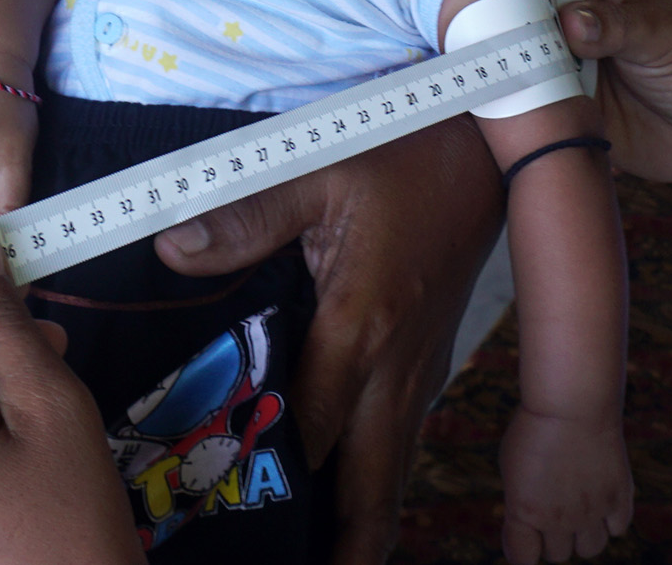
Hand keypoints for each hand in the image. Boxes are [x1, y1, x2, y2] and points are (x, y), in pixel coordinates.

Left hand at [156, 113, 506, 564]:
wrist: (499, 147)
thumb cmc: (408, 154)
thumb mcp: (321, 167)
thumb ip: (245, 216)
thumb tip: (172, 252)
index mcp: (364, 326)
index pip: (308, 430)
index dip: (268, 480)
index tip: (223, 509)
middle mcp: (399, 368)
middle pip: (367, 490)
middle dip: (336, 547)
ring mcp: (422, 372)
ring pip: (390, 478)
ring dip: (356, 527)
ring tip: (311, 562)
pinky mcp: (431, 365)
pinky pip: (399, 447)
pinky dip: (372, 488)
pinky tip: (338, 503)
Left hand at [500, 408, 632, 563]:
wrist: (573, 402)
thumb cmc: (536, 427)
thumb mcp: (512, 465)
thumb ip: (520, 502)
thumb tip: (530, 524)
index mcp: (525, 513)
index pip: (523, 559)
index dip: (524, 550)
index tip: (526, 537)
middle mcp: (558, 520)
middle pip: (558, 555)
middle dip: (553, 538)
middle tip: (553, 509)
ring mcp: (591, 511)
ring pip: (590, 549)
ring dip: (583, 535)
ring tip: (578, 508)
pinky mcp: (619, 498)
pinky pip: (618, 528)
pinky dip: (610, 520)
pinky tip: (601, 497)